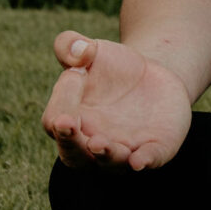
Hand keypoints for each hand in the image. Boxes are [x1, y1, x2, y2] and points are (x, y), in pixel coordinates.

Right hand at [43, 31, 192, 170]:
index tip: (76, 74)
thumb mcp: (91, 50)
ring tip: (100, 144)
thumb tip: (79, 53)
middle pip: (74, 155)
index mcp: (71, 119)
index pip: (55, 121)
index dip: (61, 102)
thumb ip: (70, 45)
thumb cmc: (112, 68)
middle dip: (70, 143)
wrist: (154, 77)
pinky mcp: (155, 148)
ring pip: (109, 164)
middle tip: (68, 124)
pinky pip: (148, 160)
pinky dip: (143, 161)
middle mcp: (92, 142)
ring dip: (105, 156)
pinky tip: (138, 161)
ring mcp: (125, 149)